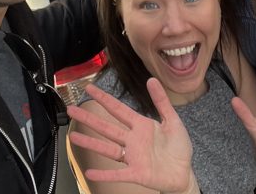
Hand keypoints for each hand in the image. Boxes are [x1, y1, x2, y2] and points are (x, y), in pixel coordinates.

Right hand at [67, 78, 194, 193]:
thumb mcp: (173, 121)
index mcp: (141, 126)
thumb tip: (151, 80)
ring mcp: (132, 157)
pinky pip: (117, 173)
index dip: (104, 99)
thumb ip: (162, 102)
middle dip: (89, 119)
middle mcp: (133, 140)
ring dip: (90, 143)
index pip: (118, 109)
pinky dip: (104, 173)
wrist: (184, 173)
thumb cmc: (178, 148)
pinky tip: (89, 172)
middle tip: (71, 110)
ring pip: (107, 148)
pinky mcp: (136, 173)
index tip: (89, 88)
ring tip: (73, 138)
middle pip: (107, 127)